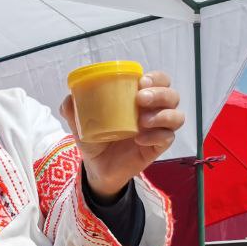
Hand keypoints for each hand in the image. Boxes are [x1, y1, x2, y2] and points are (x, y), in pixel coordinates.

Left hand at [60, 70, 184, 200]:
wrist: (97, 167)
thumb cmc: (95, 139)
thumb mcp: (81, 124)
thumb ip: (73, 109)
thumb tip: (69, 97)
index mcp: (139, 98)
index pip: (159, 80)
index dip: (156, 78)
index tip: (140, 82)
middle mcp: (154, 111)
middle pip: (172, 95)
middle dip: (160, 94)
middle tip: (140, 99)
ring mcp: (158, 129)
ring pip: (177, 116)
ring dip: (162, 115)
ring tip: (142, 121)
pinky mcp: (158, 147)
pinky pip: (167, 138)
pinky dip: (156, 136)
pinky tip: (140, 139)